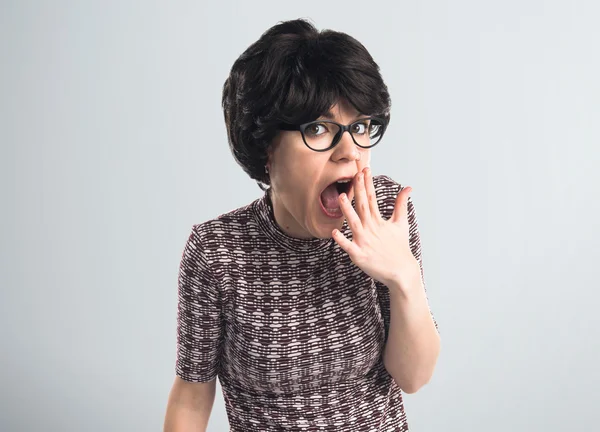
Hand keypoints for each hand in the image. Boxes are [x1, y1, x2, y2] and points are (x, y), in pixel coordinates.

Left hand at [332, 167, 421, 291]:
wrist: (402, 271)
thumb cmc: (399, 247)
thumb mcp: (401, 223)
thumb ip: (401, 204)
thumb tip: (408, 187)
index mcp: (378, 221)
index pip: (372, 198)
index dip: (367, 184)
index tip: (365, 170)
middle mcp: (371, 229)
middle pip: (363, 206)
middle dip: (358, 190)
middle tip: (355, 174)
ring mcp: (365, 242)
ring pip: (354, 223)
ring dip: (347, 210)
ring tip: (341, 197)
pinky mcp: (360, 255)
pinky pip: (348, 247)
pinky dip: (342, 240)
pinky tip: (334, 233)